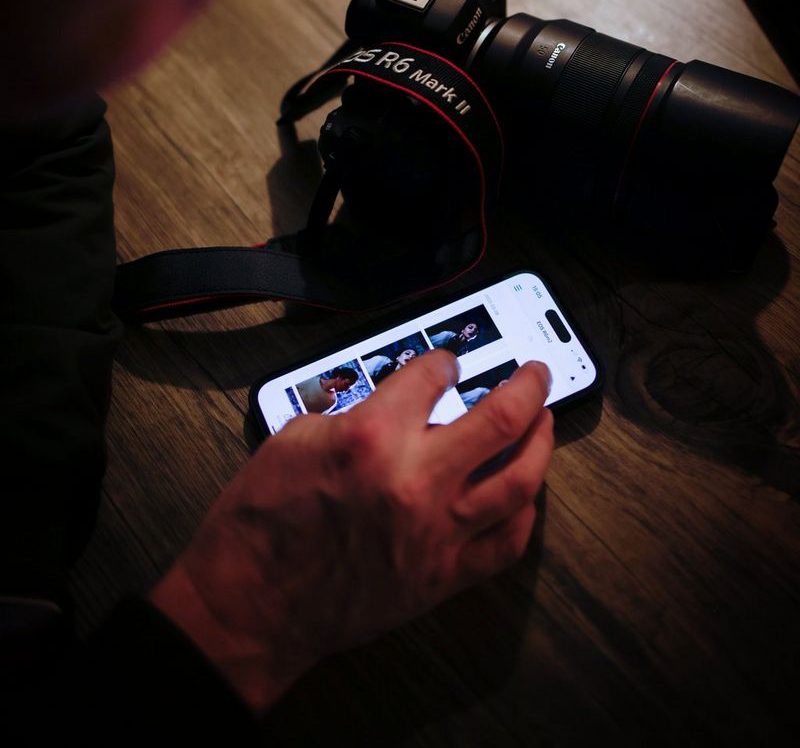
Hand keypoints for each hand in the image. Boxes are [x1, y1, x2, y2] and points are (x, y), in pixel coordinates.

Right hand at [150, 351, 552, 712]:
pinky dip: (525, 515)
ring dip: (541, 442)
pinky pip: (506, 544)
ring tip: (545, 420)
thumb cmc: (262, 524)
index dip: (443, 361)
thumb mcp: (294, 438)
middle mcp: (415, 481)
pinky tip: (526, 496)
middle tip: (536, 372)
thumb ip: (355, 413)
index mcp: (373, 438)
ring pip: (519, 481)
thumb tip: (392, 403)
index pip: (433, 376)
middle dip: (528, 385)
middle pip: (501, 418)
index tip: (447, 362)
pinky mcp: (443, 577)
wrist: (251, 604)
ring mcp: (437, 532)